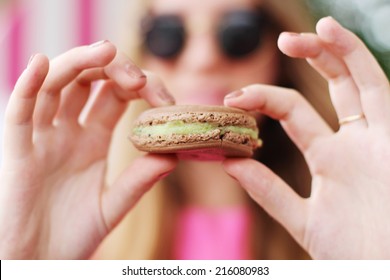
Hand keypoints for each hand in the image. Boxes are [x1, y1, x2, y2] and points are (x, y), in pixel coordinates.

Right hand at [0, 41, 176, 258]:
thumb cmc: (74, 236)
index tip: (165, 101)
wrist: (39, 263)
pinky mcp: (18, 153)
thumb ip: (139, 181)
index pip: (116, 96)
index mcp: (93, 140)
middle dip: (114, 69)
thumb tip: (173, 155)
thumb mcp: (113, 205)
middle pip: (87, 81)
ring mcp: (42, 138)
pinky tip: (43, 65)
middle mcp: (68, 132)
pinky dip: (28, 85)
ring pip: (55, 85)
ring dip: (78, 62)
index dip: (140, 88)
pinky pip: (19, 112)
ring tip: (106, 49)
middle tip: (138, 79)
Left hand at [223, 17, 389, 258]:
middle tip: (283, 39)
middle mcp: (355, 143)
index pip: (295, 111)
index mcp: (331, 158)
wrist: (382, 272)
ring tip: (317, 25)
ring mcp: (377, 140)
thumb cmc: (351, 255)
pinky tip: (335, 34)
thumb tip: (230, 162)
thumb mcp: (302, 218)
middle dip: (313, 58)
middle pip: (335, 86)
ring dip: (338, 50)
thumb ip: (269, 191)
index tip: (232, 98)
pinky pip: (377, 92)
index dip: (264, 98)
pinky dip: (358, 62)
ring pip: (360, 81)